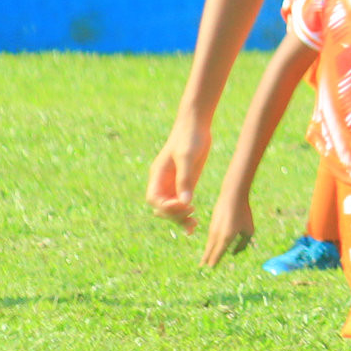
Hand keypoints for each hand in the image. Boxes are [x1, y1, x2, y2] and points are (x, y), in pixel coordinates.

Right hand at [146, 117, 211, 231]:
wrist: (196, 124)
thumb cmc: (190, 137)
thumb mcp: (187, 157)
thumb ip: (185, 179)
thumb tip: (184, 203)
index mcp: (158, 174)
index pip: (154, 198)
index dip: (165, 207)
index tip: (182, 206)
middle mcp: (163, 181)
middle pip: (162, 207)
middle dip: (174, 215)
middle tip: (191, 216)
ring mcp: (174, 183)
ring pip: (171, 209)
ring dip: (180, 219)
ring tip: (194, 226)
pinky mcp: (185, 183)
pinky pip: (182, 203)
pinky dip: (186, 214)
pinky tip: (195, 222)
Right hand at [199, 188, 254, 268]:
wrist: (232, 195)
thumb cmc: (243, 213)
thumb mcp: (249, 230)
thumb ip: (243, 244)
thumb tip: (234, 253)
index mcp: (225, 238)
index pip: (218, 253)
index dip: (214, 261)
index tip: (210, 268)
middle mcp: (216, 234)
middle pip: (210, 250)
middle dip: (207, 258)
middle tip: (202, 266)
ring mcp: (213, 228)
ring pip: (210, 243)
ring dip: (207, 251)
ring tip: (204, 259)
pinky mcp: (213, 222)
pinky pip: (211, 236)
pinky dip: (210, 243)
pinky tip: (211, 245)